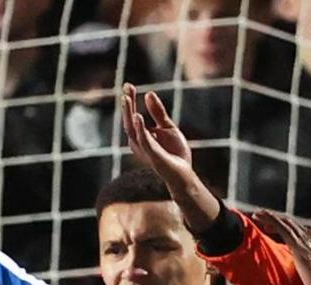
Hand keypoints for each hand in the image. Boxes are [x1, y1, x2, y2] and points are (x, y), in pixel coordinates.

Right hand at [121, 85, 222, 232]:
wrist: (184, 174)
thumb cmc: (174, 153)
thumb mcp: (167, 127)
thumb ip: (157, 112)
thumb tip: (148, 93)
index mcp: (141, 136)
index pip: (132, 115)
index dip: (130, 100)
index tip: (128, 85)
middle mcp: (138, 143)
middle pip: (129, 121)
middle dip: (127, 104)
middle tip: (126, 87)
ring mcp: (144, 150)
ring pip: (132, 130)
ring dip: (129, 113)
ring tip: (127, 98)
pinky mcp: (154, 156)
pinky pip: (144, 142)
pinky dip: (140, 129)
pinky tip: (138, 116)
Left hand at [246, 210, 310, 284]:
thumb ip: (303, 259)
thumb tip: (295, 261)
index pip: (296, 227)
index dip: (282, 224)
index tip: (269, 225)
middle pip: (289, 221)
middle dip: (273, 217)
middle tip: (259, 215)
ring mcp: (306, 239)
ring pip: (284, 222)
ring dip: (269, 216)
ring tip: (257, 214)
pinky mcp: (298, 245)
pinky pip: (282, 228)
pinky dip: (270, 220)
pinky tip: (261, 218)